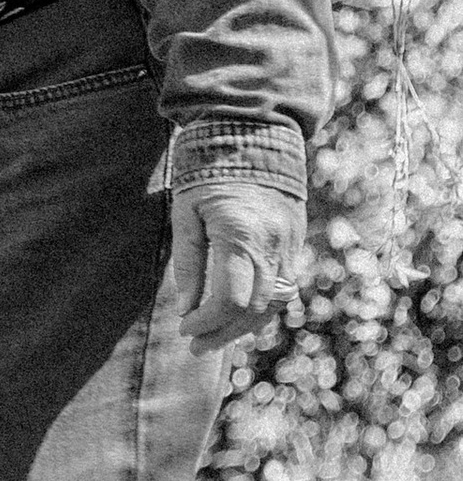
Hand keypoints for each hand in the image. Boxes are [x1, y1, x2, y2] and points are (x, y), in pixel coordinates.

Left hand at [171, 181, 303, 353]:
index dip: (207, 322)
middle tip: (195, 346)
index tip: (184, 327)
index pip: (230, 299)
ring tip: (213, 339)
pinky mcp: (295, 243)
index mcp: (241, 235)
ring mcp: (290, 245)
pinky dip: (261, 307)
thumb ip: (188, 262)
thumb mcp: (185, 212)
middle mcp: (272, 245)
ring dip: (243, 326)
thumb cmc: (208, 171)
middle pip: (253, 309)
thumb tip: (186, 307)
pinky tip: (238, 316)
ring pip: (272, 304)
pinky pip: (283, 287)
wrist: (255, 134)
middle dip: (223, 332)